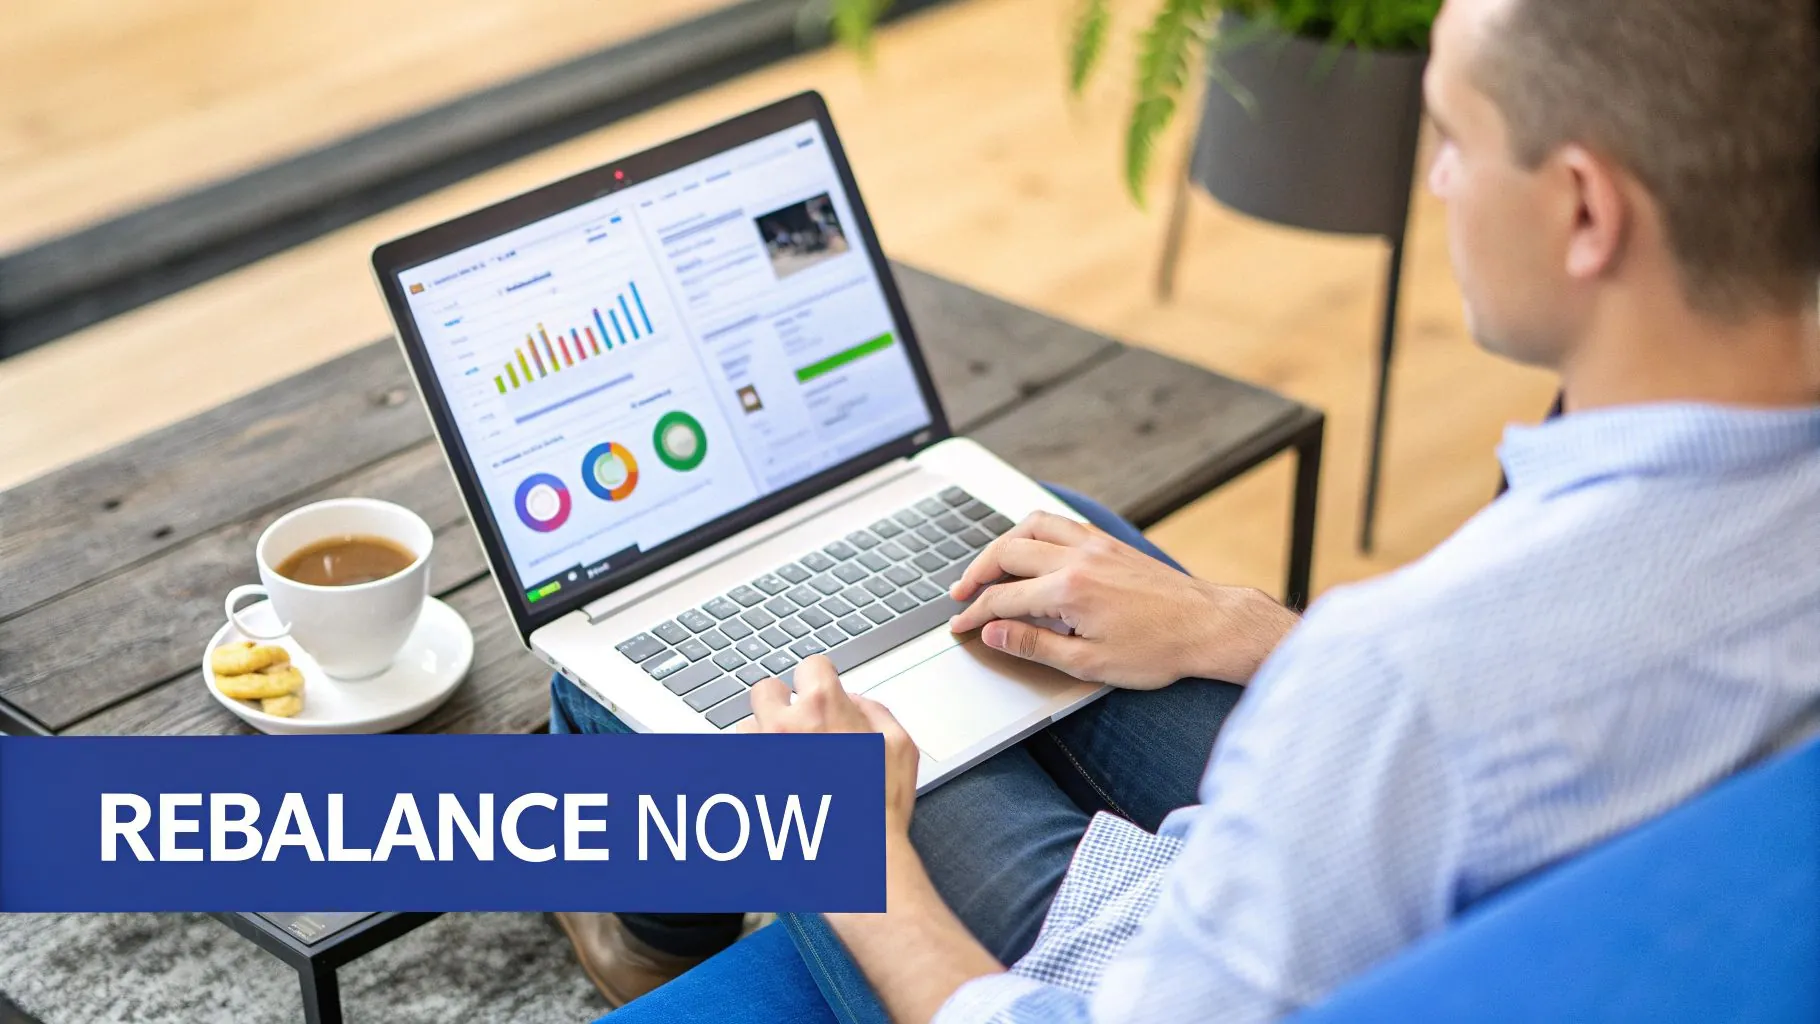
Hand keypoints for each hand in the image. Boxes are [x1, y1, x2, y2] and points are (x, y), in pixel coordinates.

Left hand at [744, 655, 918, 833]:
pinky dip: (753, 768)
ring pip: (747, 728)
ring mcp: (760, 753)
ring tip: (787, 762)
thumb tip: (853, 702)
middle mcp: (785, 724)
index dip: (819, 680)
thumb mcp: (899, 746)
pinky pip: (738, 762)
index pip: (810, 665)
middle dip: (781, 703)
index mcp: (824, 707)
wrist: (854, 854)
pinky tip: (774, 784)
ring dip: (764, 738)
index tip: (820, 693)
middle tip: (797, 724)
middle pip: (765, 689)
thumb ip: (874, 710)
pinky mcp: (745, 781)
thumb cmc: (878, 806)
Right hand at [946, 511, 1299, 687]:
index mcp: (1068, 591)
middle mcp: (1077, 558)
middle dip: (975, 574)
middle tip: (960, 595)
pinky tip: (1031, 547)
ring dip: (1001, 543)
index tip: (959, 626)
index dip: (974, 614)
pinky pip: (1059, 522)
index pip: (1002, 598)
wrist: (1208, 626)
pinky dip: (1034, 530)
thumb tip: (993, 633)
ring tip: (987, 566)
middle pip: (1006, 552)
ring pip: (1031, 526)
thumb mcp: (1088, 663)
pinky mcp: (1109, 542)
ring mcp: (1094, 544)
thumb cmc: (1156, 650)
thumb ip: (1034, 645)